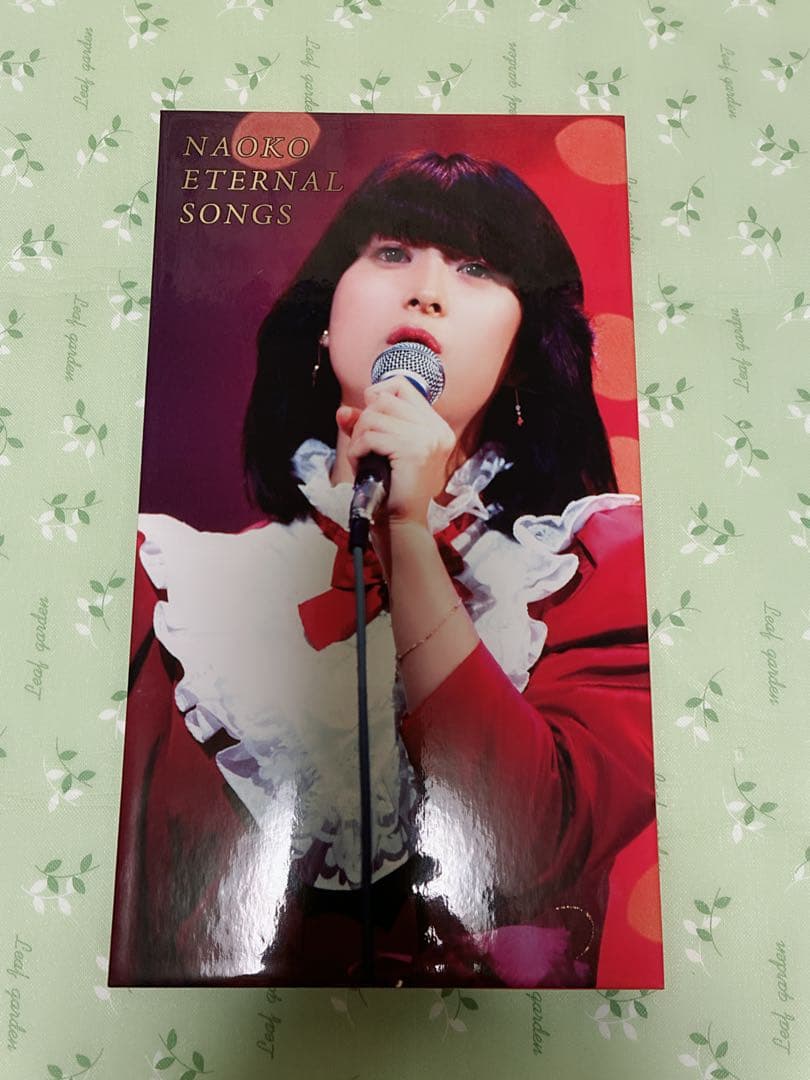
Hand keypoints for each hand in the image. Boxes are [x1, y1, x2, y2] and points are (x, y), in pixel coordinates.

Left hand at [335, 375, 456, 527]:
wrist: (403, 525)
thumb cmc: (394, 492)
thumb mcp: (382, 452)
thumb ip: (365, 427)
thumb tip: (343, 411)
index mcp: (437, 427)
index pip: (403, 386)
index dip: (378, 395)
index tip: (370, 419)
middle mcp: (437, 430)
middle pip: (385, 399)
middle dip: (364, 421)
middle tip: (364, 447)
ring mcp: (428, 439)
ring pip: (375, 416)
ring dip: (359, 437)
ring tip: (362, 458)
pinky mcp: (414, 450)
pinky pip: (371, 436)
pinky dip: (357, 450)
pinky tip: (361, 464)